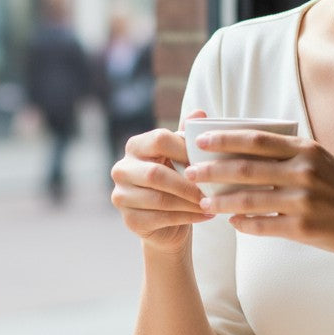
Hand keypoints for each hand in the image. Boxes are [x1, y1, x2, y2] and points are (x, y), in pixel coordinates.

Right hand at [110, 111, 213, 252]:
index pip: (159, 139)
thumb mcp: (182, 156)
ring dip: (190, 203)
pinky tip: (204, 215)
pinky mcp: (129, 220)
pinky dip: (187, 217)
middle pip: (156, 174)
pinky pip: (160, 218)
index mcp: (135, 146)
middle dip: (188, 184)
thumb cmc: (177, 180)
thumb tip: (199, 114)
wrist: (168, 221)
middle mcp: (122, 169)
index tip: (208, 160)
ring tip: (212, 204)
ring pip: (160, 199)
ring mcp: (121, 196)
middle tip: (212, 190)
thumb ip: (187, 136)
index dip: (185, 149)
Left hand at [183, 127, 333, 259]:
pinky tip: (233, 222)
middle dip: (212, 170)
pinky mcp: (303, 229)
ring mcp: (303, 201)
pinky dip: (244, 224)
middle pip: (245, 168)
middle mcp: (303, 172)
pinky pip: (263, 225)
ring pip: (248, 200)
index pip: (256, 139)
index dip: (224, 139)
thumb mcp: (319, 160)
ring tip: (203, 202)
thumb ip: (287, 153)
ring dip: (221, 201)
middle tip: (190, 172)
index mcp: (305, 150)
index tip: (200, 140)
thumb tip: (244, 148)